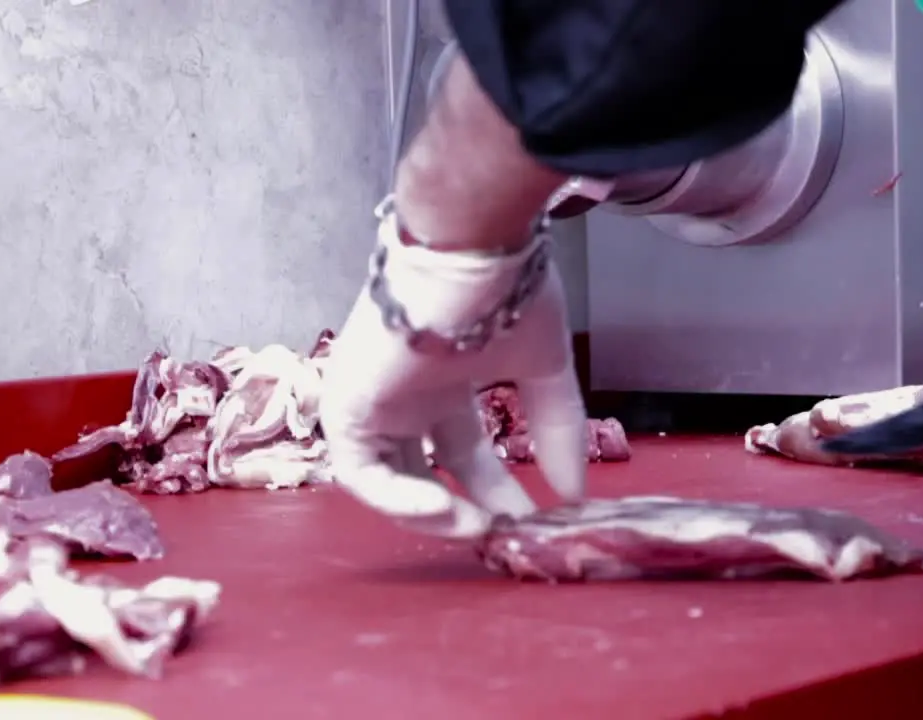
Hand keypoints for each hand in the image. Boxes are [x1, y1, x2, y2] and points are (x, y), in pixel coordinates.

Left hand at [319, 204, 587, 538]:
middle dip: (472, 506)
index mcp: (446, 380)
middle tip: (507, 533)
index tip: (537, 516)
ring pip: (389, 480)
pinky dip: (398, 501)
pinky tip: (445, 510)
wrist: (467, 253)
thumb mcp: (545, 368)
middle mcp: (406, 394)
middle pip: (430, 471)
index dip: (499, 488)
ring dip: (432, 514)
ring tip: (477, 527)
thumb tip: (575, 491)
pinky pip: (362, 473)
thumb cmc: (505, 293)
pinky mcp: (348, 406)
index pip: (466, 450)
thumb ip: (559, 428)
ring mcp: (374, 400)